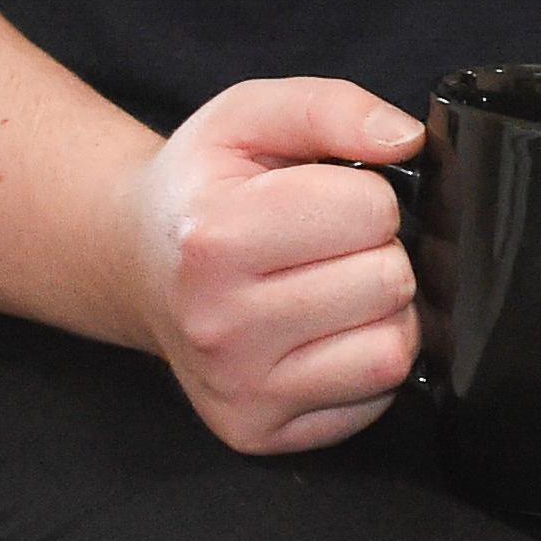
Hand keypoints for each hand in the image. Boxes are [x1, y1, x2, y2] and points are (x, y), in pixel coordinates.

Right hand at [119, 76, 420, 453]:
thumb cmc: (204, 189)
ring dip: (381, 312)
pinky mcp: (257, 433)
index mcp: (215, 239)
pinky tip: (321, 334)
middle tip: (327, 246)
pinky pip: (373, 401)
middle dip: (377, 251)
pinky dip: (364, 363)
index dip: (368, 195)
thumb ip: (333, 108)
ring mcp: (237, 390)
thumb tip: (404, 138)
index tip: (326, 198)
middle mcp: (220, 327)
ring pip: (392, 351)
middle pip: (389, 281)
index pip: (374, 212)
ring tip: (331, 287)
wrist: (137, 264)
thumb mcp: (251, 116)